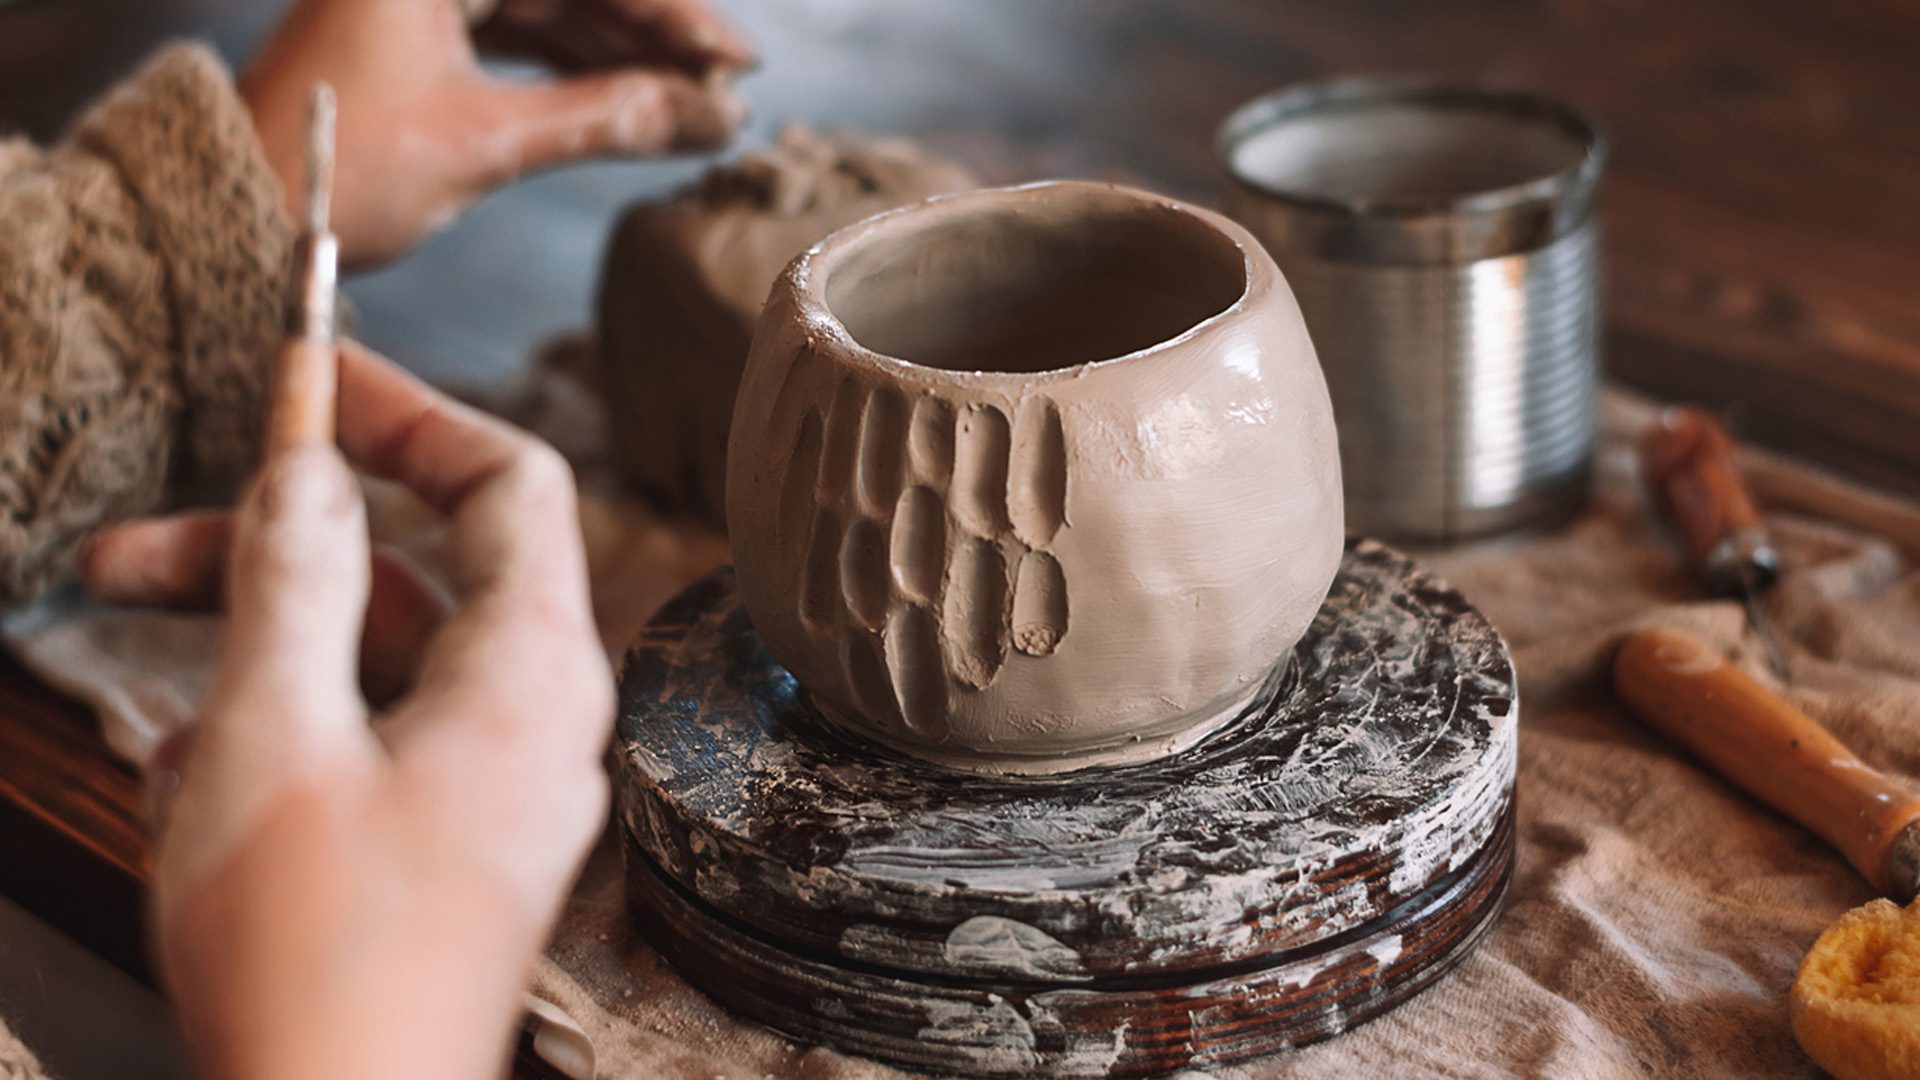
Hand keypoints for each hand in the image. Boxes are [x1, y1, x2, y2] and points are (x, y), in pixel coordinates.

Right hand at [85, 343, 612, 1079]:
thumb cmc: (314, 955)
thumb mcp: (273, 734)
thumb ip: (290, 577)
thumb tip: (305, 457)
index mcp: (534, 671)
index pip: (508, 479)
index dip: (406, 410)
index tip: (303, 372)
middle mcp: (536, 719)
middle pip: (413, 574)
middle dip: (268, 549)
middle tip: (124, 547)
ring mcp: (494, 787)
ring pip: (371, 666)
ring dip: (252, 653)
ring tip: (138, 680)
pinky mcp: (445, 845)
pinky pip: (365, 749)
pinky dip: (278, 739)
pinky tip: (188, 788)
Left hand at [240, 0, 752, 266]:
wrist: (234, 215)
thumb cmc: (337, 170)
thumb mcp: (484, 141)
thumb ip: (605, 116)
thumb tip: (709, 117)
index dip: (669, 14)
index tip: (735, 60)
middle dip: (655, 39)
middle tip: (727, 90)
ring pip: (553, 13)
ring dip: (624, 59)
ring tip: (695, 110)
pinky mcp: (418, 35)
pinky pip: (521, 39)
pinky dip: (577, 74)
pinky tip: (635, 104)